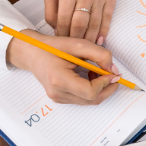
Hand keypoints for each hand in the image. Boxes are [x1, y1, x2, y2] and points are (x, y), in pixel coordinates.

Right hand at [7, 30, 121, 104]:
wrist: (32, 52)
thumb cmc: (52, 47)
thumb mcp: (78, 45)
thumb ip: (100, 55)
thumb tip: (114, 70)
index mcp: (59, 80)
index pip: (90, 92)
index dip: (105, 83)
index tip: (112, 73)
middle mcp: (58, 93)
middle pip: (92, 100)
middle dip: (107, 88)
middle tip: (114, 75)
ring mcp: (58, 98)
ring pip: (89, 101)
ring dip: (100, 88)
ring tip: (98, 72)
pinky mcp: (60, 98)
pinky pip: (82, 99)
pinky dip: (91, 89)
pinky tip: (89, 76)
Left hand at [45, 0, 115, 43]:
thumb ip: (51, 10)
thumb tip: (56, 30)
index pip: (63, 20)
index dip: (62, 34)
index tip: (62, 43)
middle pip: (79, 24)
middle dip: (75, 39)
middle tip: (74, 48)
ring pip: (94, 24)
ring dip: (89, 39)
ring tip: (85, 47)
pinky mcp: (110, 0)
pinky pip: (107, 19)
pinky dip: (103, 32)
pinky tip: (99, 40)